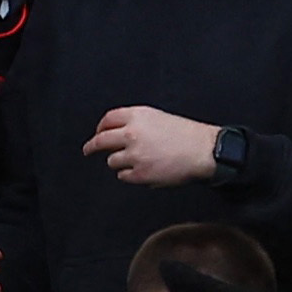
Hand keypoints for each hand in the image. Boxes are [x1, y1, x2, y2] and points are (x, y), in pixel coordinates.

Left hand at [84, 104, 223, 186]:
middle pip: (101, 141)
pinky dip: (130, 174)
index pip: (108, 120)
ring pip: (112, 161)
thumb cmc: (185, 134)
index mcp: (137, 116)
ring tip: (139, 160)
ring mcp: (134, 155)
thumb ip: (136, 122)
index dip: (100, 128)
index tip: (97, 133)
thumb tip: (115, 132)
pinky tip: (144, 170)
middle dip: (92, 147)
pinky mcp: (140, 173)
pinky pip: (123, 176)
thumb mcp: (158, 117)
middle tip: (88, 150)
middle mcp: (132, 133)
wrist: (203, 150)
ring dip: (120, 161)